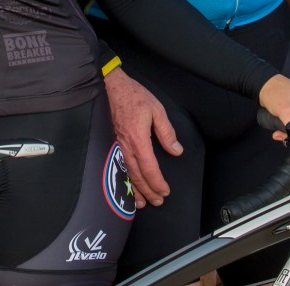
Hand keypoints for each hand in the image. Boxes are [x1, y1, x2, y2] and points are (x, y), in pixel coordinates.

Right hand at [104, 67, 180, 208]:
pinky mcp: (116, 143)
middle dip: (148, 191)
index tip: (165, 191)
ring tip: (142, 203)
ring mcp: (120, 145)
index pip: (149, 168)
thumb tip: (176, 150)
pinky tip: (130, 186)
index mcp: (138, 139)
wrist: (113, 87)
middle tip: (158, 201)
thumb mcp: (157, 110)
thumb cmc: (135, 96)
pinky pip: (122, 166)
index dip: (157, 182)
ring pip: (128, 173)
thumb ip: (166, 132)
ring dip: (136, 190)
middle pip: (138, 175)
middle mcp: (127, 146)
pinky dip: (127, 179)